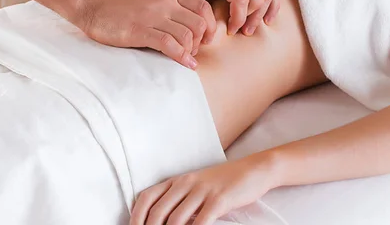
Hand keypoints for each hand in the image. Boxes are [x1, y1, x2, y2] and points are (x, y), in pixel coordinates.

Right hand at [76, 0, 215, 68]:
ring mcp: (152, 16)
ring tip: (186, 58)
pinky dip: (182, 57)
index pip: (203, 7)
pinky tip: (186, 64)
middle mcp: (164, 2)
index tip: (205, 38)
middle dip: (201, 42)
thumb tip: (188, 26)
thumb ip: (169, 5)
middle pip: (199, 24)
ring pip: (187, 35)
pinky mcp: (139, 30)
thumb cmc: (119, 1)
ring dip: (191, 51)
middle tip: (193, 51)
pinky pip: (169, 44)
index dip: (210, 26)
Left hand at [130, 154, 274, 224]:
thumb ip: (180, 202)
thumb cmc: (223, 182)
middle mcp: (186, 183)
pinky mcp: (219, 199)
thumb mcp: (196, 187)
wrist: (253, 169)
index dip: (136, 216)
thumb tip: (165, 221)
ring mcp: (202, 190)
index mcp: (177, 181)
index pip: (146, 197)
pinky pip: (201, 221)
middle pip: (158, 212)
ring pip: (176, 219)